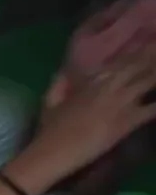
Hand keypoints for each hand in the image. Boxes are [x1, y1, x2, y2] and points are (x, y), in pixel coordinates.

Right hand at [29, 52, 155, 186]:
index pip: (120, 60)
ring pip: (149, 80)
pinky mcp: (128, 121)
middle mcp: (109, 86)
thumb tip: (65, 70)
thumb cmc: (49, 129)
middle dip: (152, 55)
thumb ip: (59, 82)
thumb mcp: (50, 101)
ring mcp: (121, 102)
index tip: (149, 42)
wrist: (54, 152)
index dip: (138, 51)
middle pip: (139, 65)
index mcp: (92, 80)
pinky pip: (152, 109)